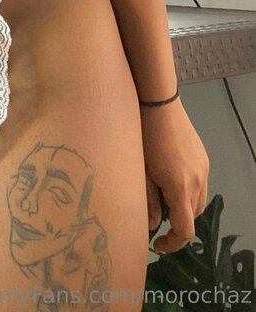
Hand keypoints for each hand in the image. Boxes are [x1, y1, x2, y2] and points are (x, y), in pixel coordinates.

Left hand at [139, 97, 209, 253]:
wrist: (158, 103)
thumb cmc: (144, 137)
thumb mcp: (142, 172)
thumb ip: (149, 202)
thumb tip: (153, 224)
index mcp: (180, 188)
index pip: (185, 230)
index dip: (172, 243)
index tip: (157, 242)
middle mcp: (197, 181)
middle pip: (193, 216)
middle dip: (175, 221)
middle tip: (155, 211)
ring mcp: (203, 168)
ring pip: (198, 200)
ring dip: (183, 205)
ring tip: (161, 192)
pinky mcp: (203, 158)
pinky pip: (199, 183)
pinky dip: (188, 189)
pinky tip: (170, 175)